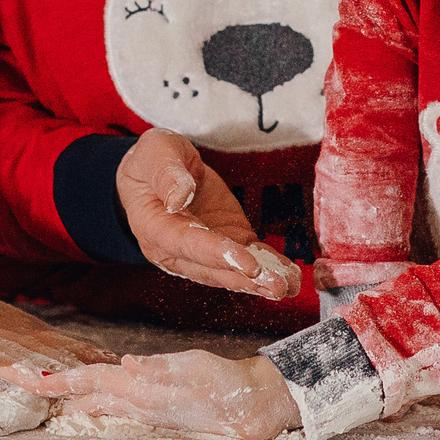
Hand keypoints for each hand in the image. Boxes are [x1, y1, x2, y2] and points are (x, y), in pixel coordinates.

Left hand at [39, 351, 303, 439]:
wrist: (248, 408)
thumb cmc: (222, 384)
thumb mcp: (192, 370)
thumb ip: (158, 370)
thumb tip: (127, 365)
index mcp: (139, 389)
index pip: (89, 381)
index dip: (60, 380)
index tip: (30, 378)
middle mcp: (135, 401)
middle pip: (86, 393)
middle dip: (55, 390)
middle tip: (22, 381)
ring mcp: (143, 408)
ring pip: (98, 401)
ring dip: (71, 396)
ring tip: (46, 389)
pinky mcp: (153, 410)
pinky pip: (116, 404)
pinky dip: (97, 398)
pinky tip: (88, 397)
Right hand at [116, 128, 304, 298]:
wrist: (158, 170)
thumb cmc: (152, 160)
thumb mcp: (155, 152)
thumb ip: (166, 173)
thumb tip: (178, 196)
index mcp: (153, 226)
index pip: (186, 244)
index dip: (216, 254)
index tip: (246, 263)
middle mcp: (175, 249)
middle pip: (211, 268)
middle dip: (245, 278)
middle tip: (275, 285)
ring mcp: (201, 251)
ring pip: (230, 271)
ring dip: (259, 282)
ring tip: (286, 286)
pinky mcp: (225, 242)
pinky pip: (246, 258)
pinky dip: (268, 268)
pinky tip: (288, 277)